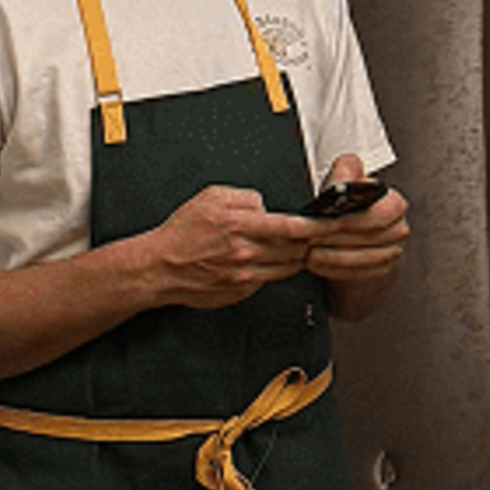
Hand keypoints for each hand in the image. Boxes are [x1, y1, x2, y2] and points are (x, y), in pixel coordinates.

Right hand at [129, 183, 317, 309]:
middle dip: (309, 242)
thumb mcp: (211, 197)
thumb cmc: (182, 232)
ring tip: (292, 246)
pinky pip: (268, 280)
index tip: (329, 223)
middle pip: (296, 250)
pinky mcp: (242, 292)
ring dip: (295, 257)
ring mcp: (245, 277)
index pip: (292, 228)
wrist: (160, 268)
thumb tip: (265, 206)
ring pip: (287, 268)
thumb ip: (245, 198)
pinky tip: (265, 260)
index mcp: (240, 226)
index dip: (316, 226)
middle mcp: (246, 254)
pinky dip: (273, 270)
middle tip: (314, 234)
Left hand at [305, 155, 410, 287]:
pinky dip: (333, 269)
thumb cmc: (350, 205)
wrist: (354, 230)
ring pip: (360, 257)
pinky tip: (316, 262)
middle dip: (330, 236)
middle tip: (304, 235)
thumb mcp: (346, 181)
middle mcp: (397, 229)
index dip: (344, 217)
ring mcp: (391, 252)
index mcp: (393, 203)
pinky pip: (356, 273)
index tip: (318, 218)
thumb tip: (346, 166)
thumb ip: (346, 170)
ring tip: (306, 249)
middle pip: (364, 236)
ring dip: (329, 255)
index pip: (375, 214)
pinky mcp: (380, 270)